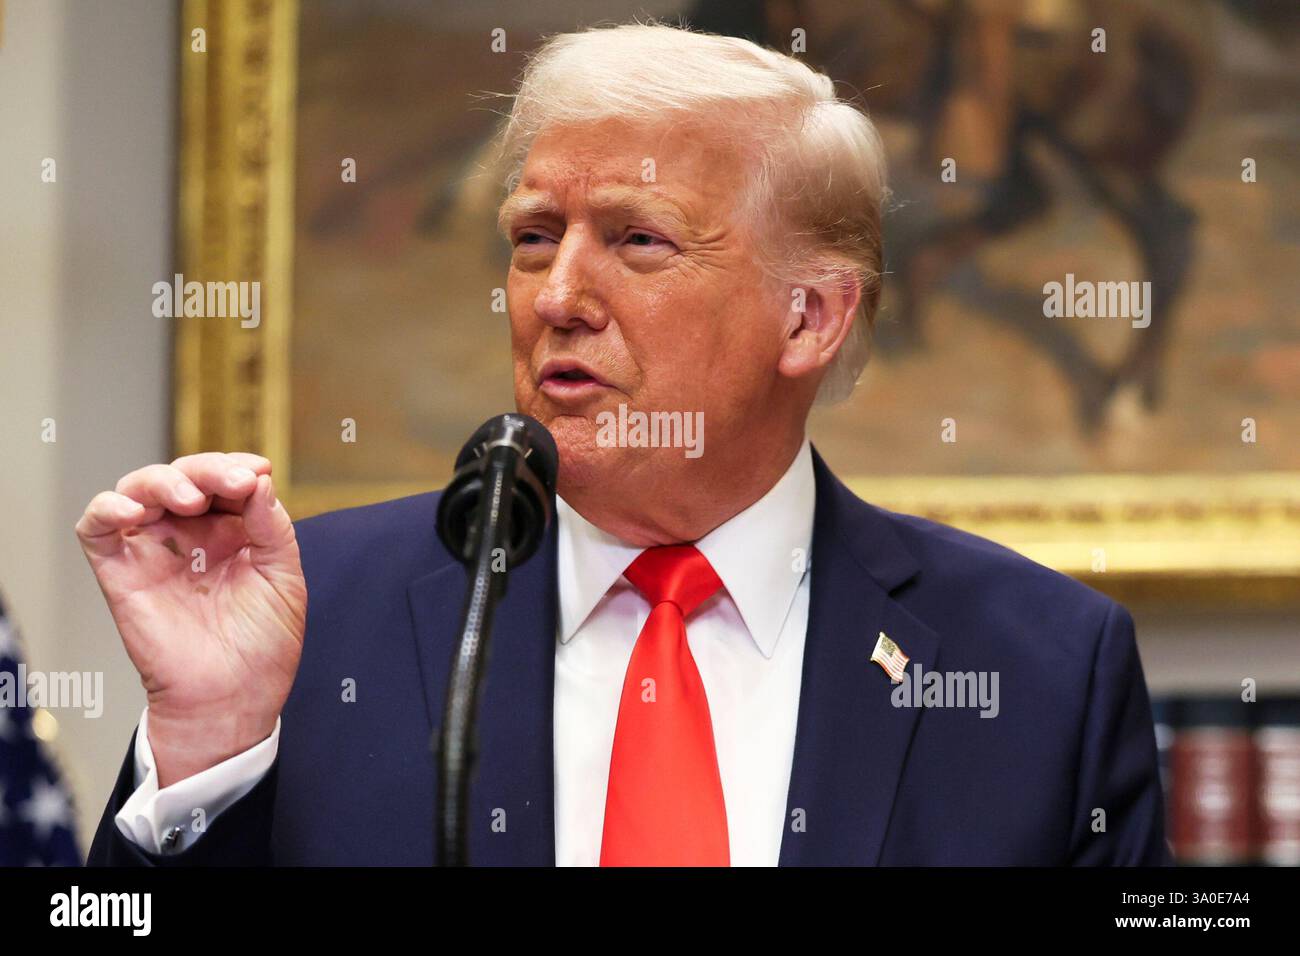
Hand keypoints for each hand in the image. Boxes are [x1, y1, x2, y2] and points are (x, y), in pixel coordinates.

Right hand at [76, 452, 306, 786]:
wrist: (234, 698)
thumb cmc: (262, 646)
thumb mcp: (283, 576)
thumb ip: (273, 526)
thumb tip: (259, 480)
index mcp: (231, 532)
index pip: (224, 480)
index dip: (236, 467)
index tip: (258, 472)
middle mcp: (191, 536)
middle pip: (184, 476)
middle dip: (208, 469)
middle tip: (233, 483)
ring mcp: (154, 551)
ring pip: (139, 489)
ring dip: (163, 480)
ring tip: (191, 499)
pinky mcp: (121, 572)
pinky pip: (97, 528)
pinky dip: (108, 508)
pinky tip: (136, 511)